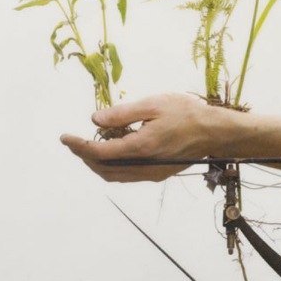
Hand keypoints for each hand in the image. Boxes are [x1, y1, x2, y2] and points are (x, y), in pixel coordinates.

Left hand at [60, 93, 210, 181]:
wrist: (215, 132)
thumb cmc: (187, 113)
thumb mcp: (153, 104)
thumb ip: (122, 114)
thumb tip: (95, 120)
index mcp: (140, 147)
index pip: (99, 153)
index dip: (78, 146)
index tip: (65, 137)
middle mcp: (144, 166)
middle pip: (103, 169)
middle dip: (84, 157)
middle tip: (74, 142)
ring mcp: (151, 173)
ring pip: (114, 176)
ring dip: (97, 164)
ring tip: (89, 146)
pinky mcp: (158, 174)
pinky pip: (128, 175)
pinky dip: (114, 165)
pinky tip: (114, 150)